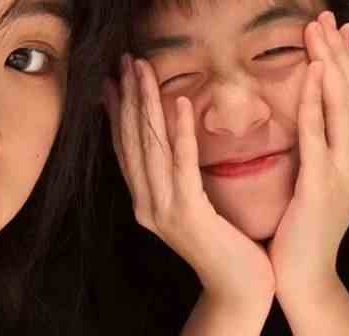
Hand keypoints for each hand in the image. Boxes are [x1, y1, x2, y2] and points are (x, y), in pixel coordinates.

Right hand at [102, 54, 274, 307]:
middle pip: (132, 141)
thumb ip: (170, 179)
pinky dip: (179, 132)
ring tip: (142, 70)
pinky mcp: (188, 213)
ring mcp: (163, 210)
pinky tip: (178, 103)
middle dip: (127, 98)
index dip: (116, 113)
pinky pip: (182, 165)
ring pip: (151, 147)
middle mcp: (145, 203)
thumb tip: (165, 143)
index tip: (112, 81)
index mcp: (143, 200)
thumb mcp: (186, 206)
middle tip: (125, 62)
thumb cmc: (217, 241)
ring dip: (146, 105)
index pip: (125, 148)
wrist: (236, 286)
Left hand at [267, 11, 348, 294]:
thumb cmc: (298, 227)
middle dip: (339, 54)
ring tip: (321, 30)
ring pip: (339, 108)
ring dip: (331, 66)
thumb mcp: (310, 184)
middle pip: (347, 96)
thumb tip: (303, 125)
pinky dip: (316, 102)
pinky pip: (318, 136)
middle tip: (328, 16)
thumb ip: (310, 154)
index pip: (346, 102)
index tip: (335, 32)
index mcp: (345, 159)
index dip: (343, 65)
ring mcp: (341, 172)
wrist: (300, 272)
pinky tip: (312, 74)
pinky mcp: (321, 186)